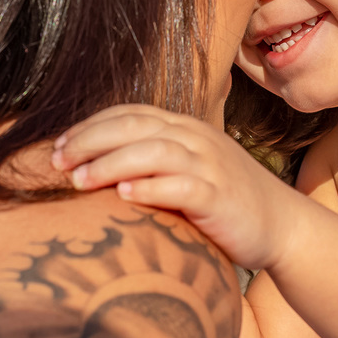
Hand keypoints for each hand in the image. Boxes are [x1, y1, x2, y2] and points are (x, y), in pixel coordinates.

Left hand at [51, 104, 300, 270]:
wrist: (281, 224)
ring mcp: (210, 165)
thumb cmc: (225, 200)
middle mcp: (196, 139)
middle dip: (90, 140)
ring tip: (79, 179)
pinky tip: (126, 194)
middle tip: (56, 161)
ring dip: (112, 162)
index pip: (130, 113)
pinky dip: (152, 187)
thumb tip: (94, 166)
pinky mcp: (219, 196)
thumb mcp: (189, 168)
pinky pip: (183, 186)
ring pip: (155, 151)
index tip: (57, 146)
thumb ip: (153, 160)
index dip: (90, 126)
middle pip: (135, 126)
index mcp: (184, 128)